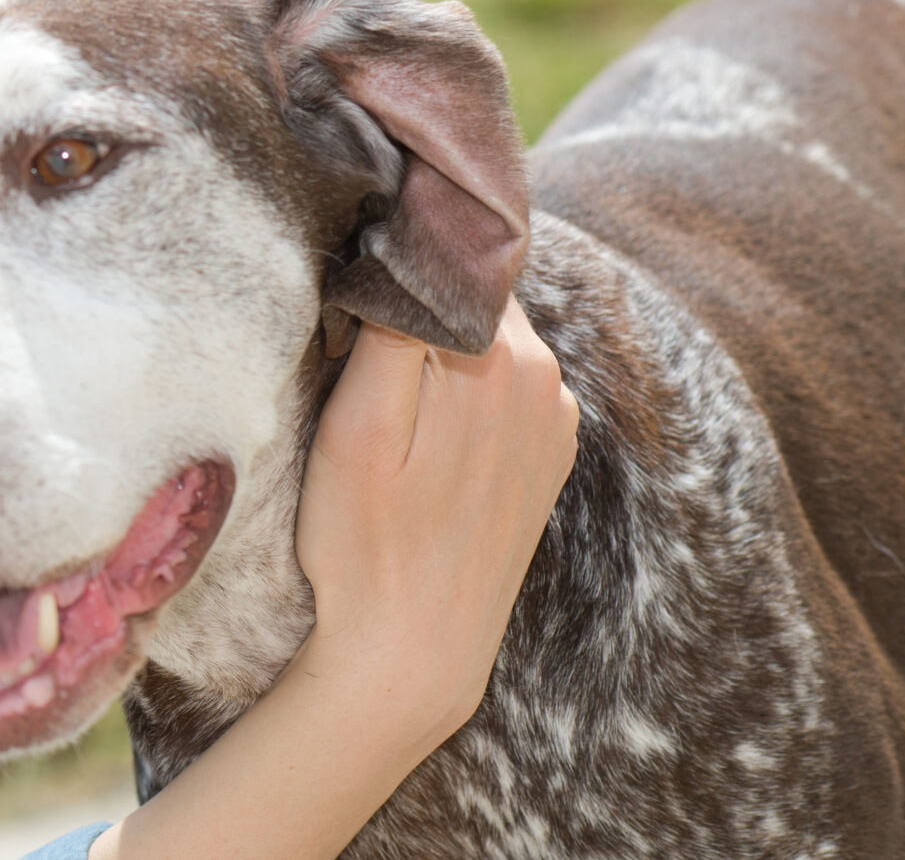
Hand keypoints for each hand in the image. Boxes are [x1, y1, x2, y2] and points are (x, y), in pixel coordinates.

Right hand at [83, 300, 575, 859]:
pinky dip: (463, 383)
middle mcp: (545, 379)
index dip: (394, 254)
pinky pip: (504, 380)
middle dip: (416, 297)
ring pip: (488, 333)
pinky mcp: (549, 452)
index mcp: (498, 360)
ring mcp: (555, 419)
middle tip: (350, 342)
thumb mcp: (354, 430)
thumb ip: (391, 332)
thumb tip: (407, 249)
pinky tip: (422, 432)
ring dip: (438, 340)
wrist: (412, 653)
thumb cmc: (364, 542)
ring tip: (384, 394)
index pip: (447, 255)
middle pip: (470, 290)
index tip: (350, 278)